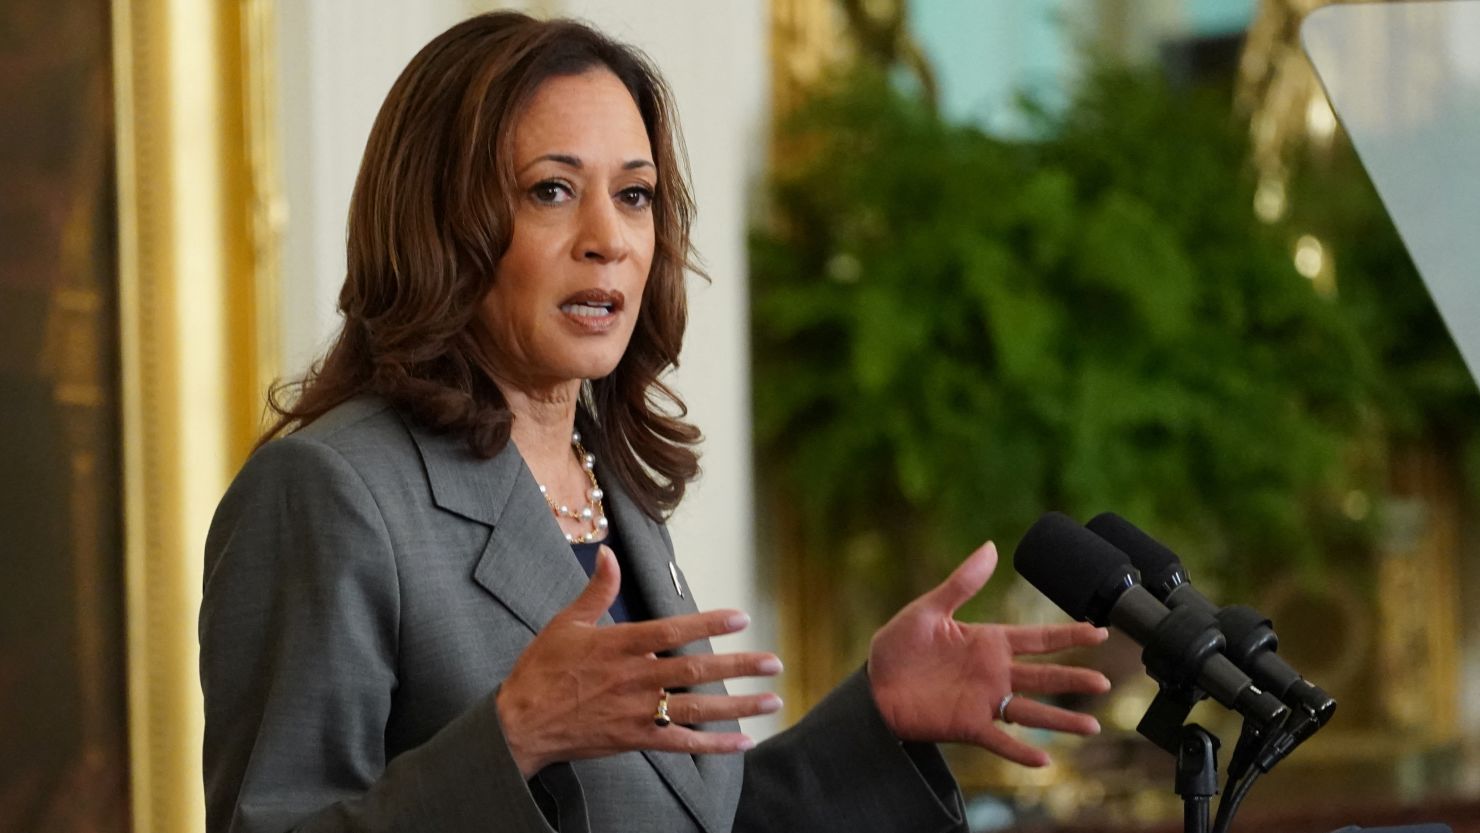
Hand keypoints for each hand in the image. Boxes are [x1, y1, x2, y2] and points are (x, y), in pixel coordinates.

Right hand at [496, 547, 783, 777]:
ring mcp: (637, 711)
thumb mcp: (566, 624)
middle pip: (696, 670)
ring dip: (739, 705)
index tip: (742, 617)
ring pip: (697, 708)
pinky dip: (714, 745)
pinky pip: (682, 743)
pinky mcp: (635, 739)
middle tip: (774, 663)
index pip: (673, 630)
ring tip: (772, 700)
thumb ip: (597, 590)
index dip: (709, 622)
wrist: (519, 724)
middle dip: (739, 666)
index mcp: (620, 646)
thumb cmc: (541, 670)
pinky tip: (743, 742)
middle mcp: (635, 678)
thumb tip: (609, 554)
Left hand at [867, 541, 1110, 766]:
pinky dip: (1021, 752)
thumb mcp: (928, 609)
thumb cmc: (897, 647)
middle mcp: (993, 673)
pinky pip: (1000, 741)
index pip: (1039, 638)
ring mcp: (983, 702)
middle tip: (1105, 682)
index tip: (1100, 632)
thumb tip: (990, 547)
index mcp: (988, 642)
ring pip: (1031, 712)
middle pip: (1044, 676)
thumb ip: (961, 582)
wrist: (872, 687)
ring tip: (1092, 727)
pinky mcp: (967, 726)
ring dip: (1061, 720)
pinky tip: (1045, 760)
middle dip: (1075, 679)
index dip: (1070, 636)